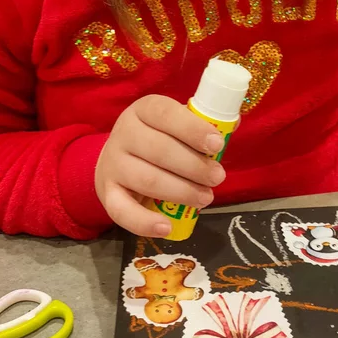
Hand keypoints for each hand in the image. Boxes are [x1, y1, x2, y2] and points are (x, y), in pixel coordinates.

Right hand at [95, 95, 225, 236]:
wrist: (117, 160)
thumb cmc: (159, 139)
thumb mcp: (177, 125)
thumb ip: (202, 126)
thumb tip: (231, 125)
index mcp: (145, 110)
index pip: (166, 114)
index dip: (192, 129)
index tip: (217, 145)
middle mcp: (124, 133)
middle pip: (159, 149)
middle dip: (194, 166)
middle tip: (218, 178)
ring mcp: (112, 164)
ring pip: (146, 179)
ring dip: (181, 192)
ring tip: (205, 198)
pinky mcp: (106, 193)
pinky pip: (121, 211)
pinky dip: (144, 222)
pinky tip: (166, 227)